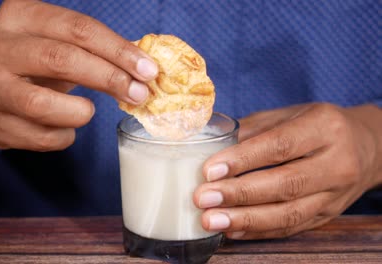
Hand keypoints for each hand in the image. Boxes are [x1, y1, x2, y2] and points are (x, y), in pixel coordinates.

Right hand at [0, 0, 157, 150]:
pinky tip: (63, 127)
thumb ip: (95, 52)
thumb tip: (144, 70)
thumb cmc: (32, 65)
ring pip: (42, 104)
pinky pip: (41, 137)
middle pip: (61, 59)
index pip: (78, 29)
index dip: (118, 50)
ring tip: (86, 111)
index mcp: (20, 16)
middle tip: (138, 93)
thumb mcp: (56, 45)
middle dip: (108, 78)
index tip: (148, 70)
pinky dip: (64, 136)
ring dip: (79, 112)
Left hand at [193, 103, 381, 238]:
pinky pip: (292, 228)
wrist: (367, 148)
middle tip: (203, 198)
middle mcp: (336, 162)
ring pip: (289, 213)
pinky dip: (259, 232)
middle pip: (285, 183)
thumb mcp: (290, 114)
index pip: (280, 146)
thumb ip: (253, 128)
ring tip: (212, 221)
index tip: (210, 171)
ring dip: (246, 220)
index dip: (243, 160)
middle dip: (239, 194)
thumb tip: (209, 143)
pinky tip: (232, 231)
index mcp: (324, 127)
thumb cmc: (317, 126)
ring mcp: (335, 194)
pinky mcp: (328, 215)